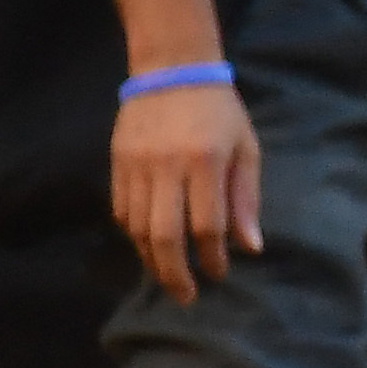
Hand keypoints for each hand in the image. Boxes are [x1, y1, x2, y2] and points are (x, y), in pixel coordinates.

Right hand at [111, 78, 259, 302]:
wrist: (172, 71)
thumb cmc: (220, 112)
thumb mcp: (246, 150)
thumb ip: (245, 199)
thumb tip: (250, 246)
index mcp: (205, 162)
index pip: (206, 225)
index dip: (213, 257)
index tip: (220, 273)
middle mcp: (166, 167)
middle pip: (164, 235)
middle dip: (175, 273)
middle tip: (187, 296)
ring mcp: (135, 166)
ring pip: (136, 228)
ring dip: (152, 260)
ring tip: (168, 277)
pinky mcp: (116, 164)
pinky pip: (120, 212)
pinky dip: (134, 237)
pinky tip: (149, 249)